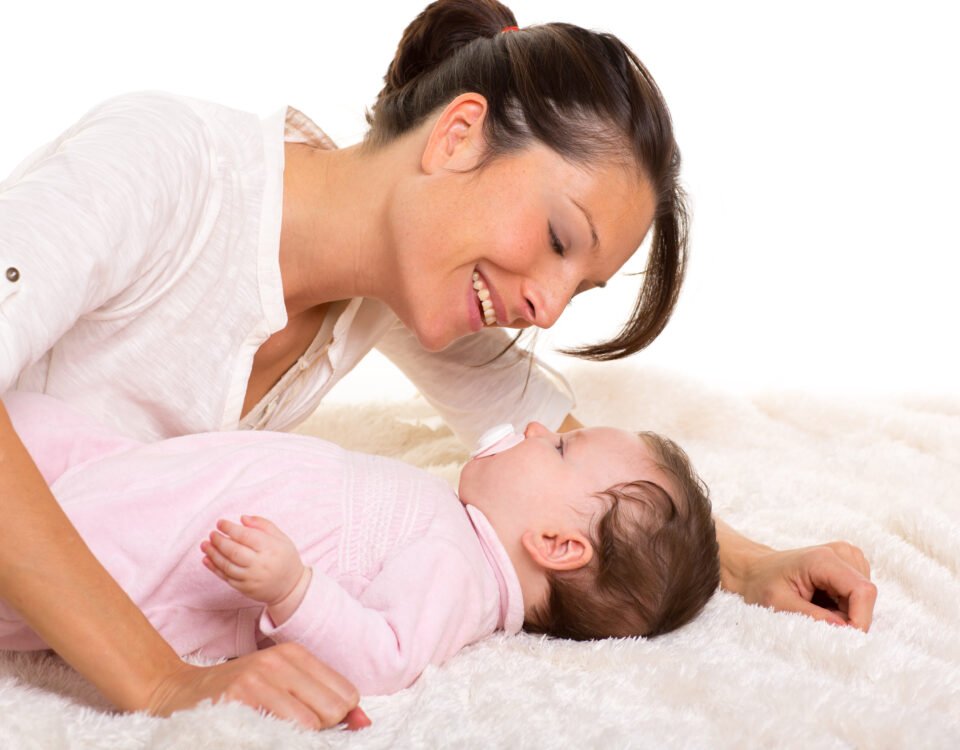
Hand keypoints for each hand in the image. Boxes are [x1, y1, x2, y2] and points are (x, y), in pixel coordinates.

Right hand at [146, 643, 370, 730]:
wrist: (176, 692)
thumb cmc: (238, 693)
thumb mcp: (284, 687)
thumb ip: (326, 702)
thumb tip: (365, 721)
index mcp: (295, 653)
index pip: (347, 694)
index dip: (336, 719)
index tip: (314, 723)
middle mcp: (279, 660)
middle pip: (334, 709)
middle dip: (321, 729)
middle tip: (291, 729)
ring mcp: (257, 677)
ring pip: (310, 722)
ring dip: (298, 737)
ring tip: (273, 731)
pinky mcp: (237, 699)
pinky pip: (280, 731)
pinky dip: (278, 739)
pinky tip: (260, 734)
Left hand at [201, 516, 304, 606]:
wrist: (290, 587)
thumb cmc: (285, 558)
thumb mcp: (281, 538)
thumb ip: (263, 525)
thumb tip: (243, 518)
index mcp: (270, 548)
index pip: (246, 536)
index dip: (230, 528)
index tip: (220, 523)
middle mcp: (260, 564)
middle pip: (234, 551)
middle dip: (219, 541)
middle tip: (212, 534)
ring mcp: (251, 578)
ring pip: (227, 565)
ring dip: (213, 554)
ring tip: (205, 544)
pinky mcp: (244, 588)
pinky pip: (226, 577)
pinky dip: (214, 568)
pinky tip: (207, 559)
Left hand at [738, 541, 877, 630]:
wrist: (757, 569)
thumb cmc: (763, 584)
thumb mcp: (779, 603)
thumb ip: (811, 616)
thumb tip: (844, 630)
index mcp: (823, 559)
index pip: (862, 591)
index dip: (859, 619)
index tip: (844, 638)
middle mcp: (842, 552)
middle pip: (864, 596)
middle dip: (848, 618)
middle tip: (816, 620)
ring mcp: (848, 557)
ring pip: (863, 598)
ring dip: (845, 613)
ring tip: (815, 607)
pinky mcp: (850, 565)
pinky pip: (858, 595)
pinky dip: (843, 606)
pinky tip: (822, 601)